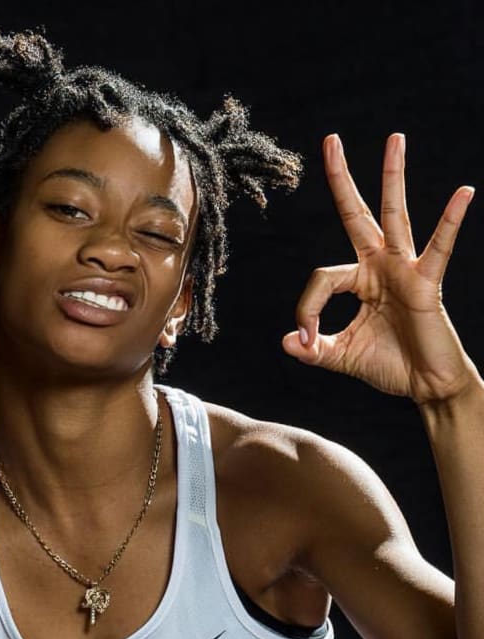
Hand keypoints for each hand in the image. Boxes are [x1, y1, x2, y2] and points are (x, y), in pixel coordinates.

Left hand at [282, 134, 478, 403]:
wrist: (426, 387)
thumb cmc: (390, 366)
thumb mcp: (342, 358)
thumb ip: (314, 350)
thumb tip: (286, 341)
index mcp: (360, 280)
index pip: (323, 278)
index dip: (307, 308)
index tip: (306, 339)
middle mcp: (381, 266)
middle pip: (357, 214)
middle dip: (342, 179)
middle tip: (330, 140)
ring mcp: (404, 270)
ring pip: (394, 216)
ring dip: (392, 177)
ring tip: (394, 138)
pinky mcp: (427, 283)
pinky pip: (439, 247)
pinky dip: (451, 221)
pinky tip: (464, 193)